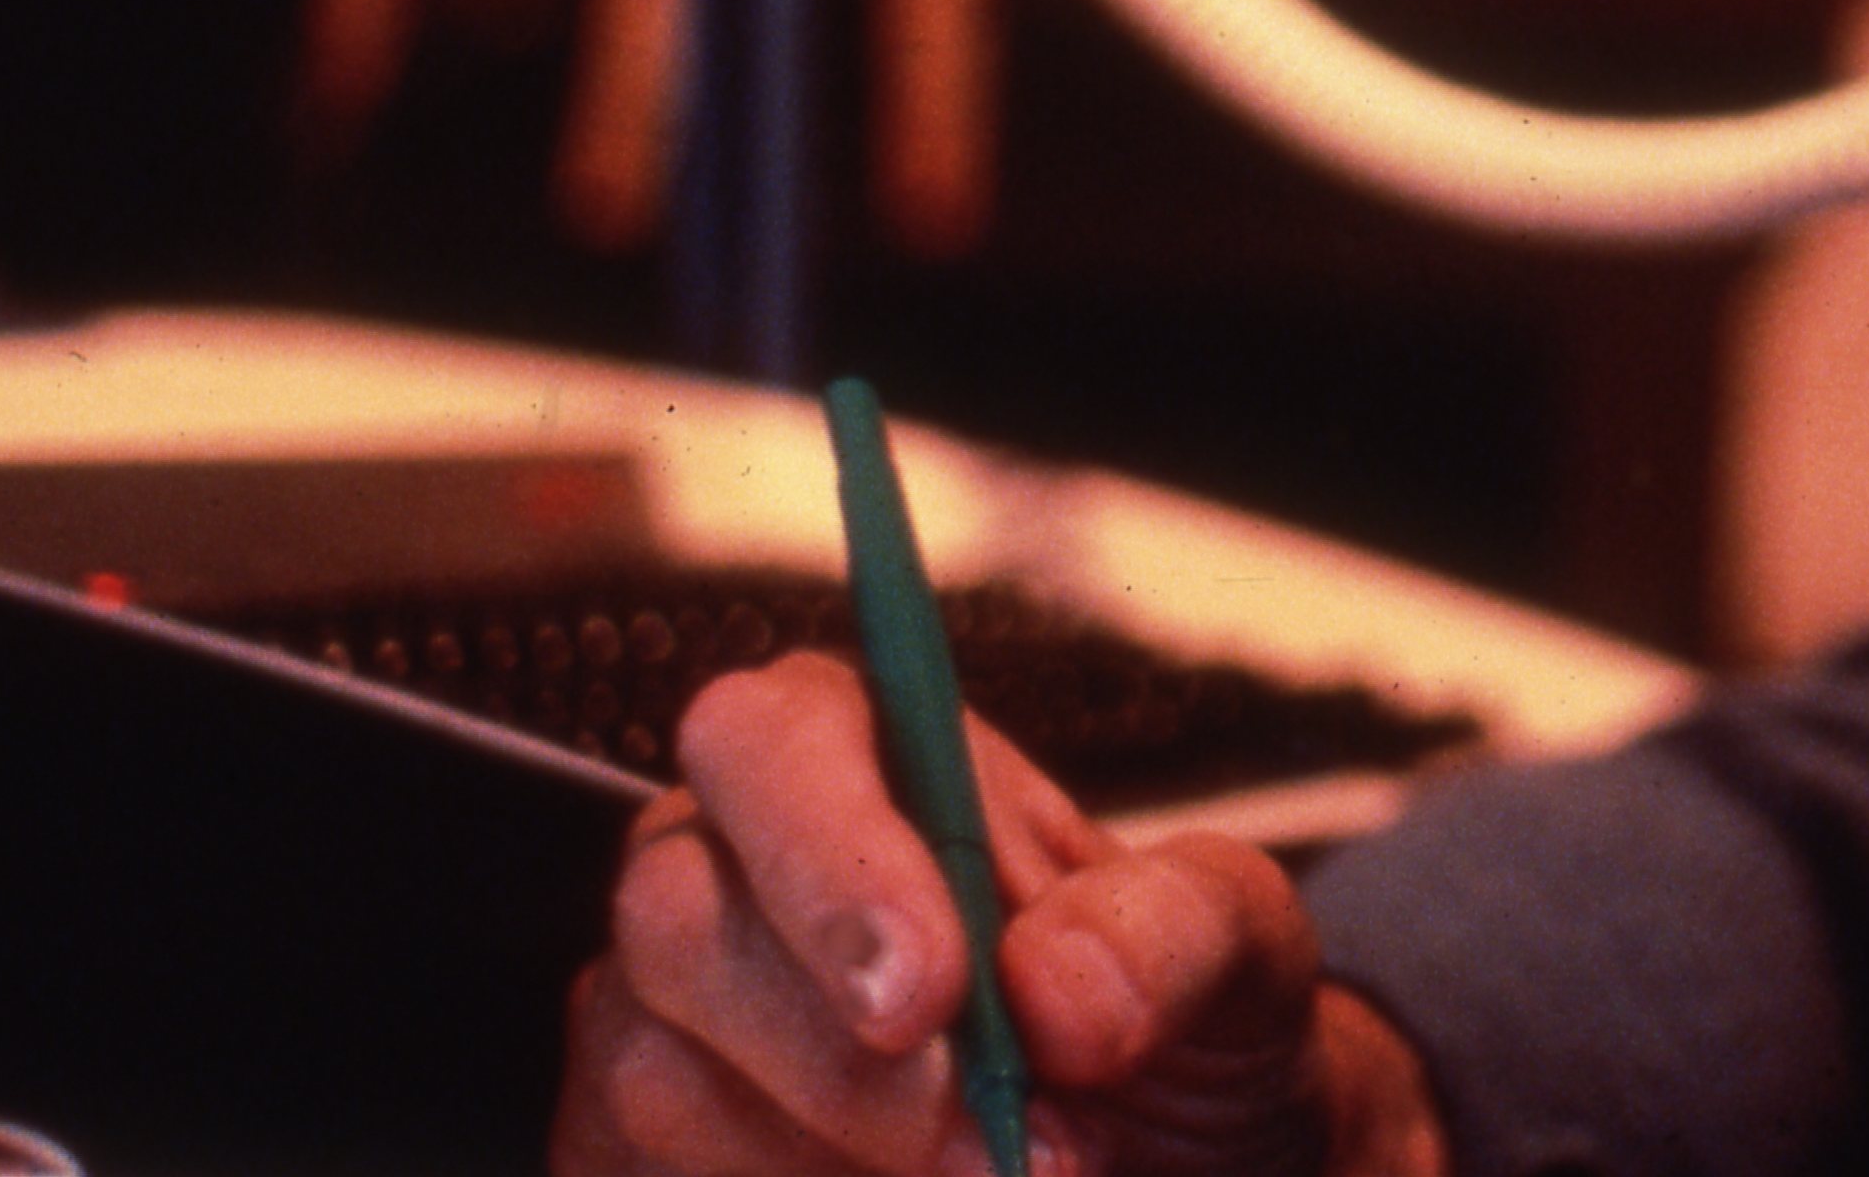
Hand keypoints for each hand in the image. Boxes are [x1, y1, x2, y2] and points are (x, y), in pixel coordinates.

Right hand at [557, 652, 1442, 1176]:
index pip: (769, 736)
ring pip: (656, 1081)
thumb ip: (1177, 931)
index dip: (830, 857)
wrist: (1162, 1167)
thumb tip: (1054, 987)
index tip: (933, 994)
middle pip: (677, 920)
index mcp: (867, 755)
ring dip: (840, 1161)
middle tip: (1007, 1146)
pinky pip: (637, 1172)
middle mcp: (729, 865)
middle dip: (844, 1061)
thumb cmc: (1169, 1025)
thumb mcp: (1241, 952)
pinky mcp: (627, 1148)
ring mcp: (664, 1016)